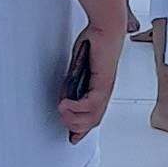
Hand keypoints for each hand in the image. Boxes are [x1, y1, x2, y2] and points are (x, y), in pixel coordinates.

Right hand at [59, 21, 127, 140]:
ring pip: (92, 116)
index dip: (82, 129)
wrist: (105, 29)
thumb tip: (65, 99)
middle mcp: (105, 92)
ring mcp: (105, 89)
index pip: (93, 116)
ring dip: (73, 117)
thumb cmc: (94, 43)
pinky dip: (76, 108)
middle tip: (63, 121)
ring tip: (62, 111)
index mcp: (100, 90)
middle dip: (75, 127)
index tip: (73, 137)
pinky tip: (66, 104)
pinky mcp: (103, 82)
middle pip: (93, 121)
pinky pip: (91, 104)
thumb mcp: (78, 68)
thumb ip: (72, 84)